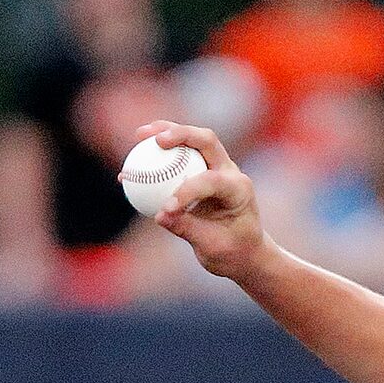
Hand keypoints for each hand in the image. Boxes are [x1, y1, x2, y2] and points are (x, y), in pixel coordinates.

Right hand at [130, 121, 267, 284]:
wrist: (245, 250)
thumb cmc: (233, 251)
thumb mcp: (212, 247)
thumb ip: (187, 229)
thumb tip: (158, 216)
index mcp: (239, 190)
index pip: (211, 181)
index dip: (186, 190)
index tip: (166, 208)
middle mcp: (230, 171)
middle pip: (206, 140)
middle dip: (181, 134)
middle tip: (156, 140)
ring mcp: (218, 166)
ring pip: (194, 138)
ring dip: (167, 131)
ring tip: (140, 135)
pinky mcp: (203, 168)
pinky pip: (181, 152)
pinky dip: (161, 149)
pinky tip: (138, 150)